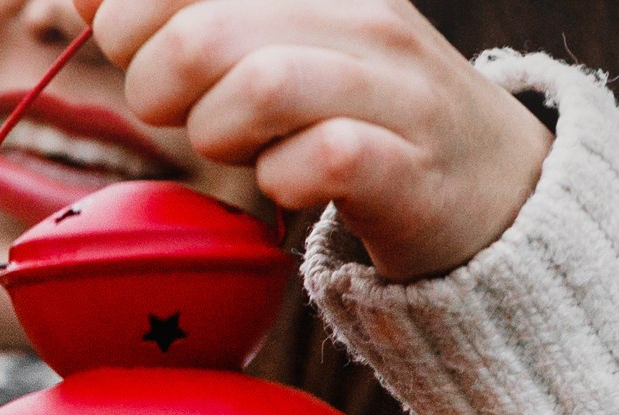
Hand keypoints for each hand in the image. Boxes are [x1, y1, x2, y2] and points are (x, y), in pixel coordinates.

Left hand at [74, 0, 552, 279]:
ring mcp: (395, 89)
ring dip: (213, 131)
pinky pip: (322, 161)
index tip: (124, 38)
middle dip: (155, 79)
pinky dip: (279, 180)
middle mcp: (363, 14)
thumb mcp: (270, 43)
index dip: (128, 6)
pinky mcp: (411, 169)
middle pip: (207, 28)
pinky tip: (281, 183)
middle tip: (171, 110)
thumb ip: (183, 14)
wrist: (493, 192)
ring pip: (261, 86)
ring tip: (224, 146)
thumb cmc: (352, 112)